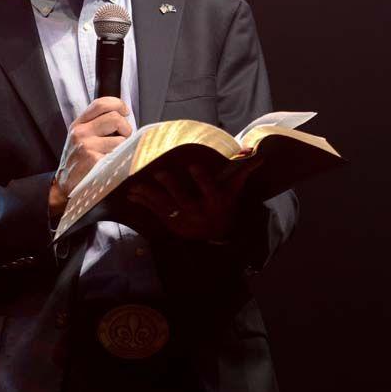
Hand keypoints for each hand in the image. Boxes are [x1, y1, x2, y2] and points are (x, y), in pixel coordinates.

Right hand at [49, 97, 131, 213]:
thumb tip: (121, 115)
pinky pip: (118, 156)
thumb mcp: (79, 136)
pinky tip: (110, 165)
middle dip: (125, 128)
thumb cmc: (76, 160)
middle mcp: (81, 133)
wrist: (64, 184)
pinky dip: (119, 160)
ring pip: (121, 139)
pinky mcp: (95, 161)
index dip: (118, 104)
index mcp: (79, 124)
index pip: (101, 104)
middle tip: (123, 137)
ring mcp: (87, 147)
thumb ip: (95, 123)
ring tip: (113, 154)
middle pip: (115, 118)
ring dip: (123, 148)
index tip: (125, 111)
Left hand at [126, 152, 262, 241]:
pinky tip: (131, 194)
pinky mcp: (173, 225)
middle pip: (185, 201)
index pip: (210, 190)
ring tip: (137, 185)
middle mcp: (200, 213)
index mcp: (217, 202)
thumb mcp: (235, 190)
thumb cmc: (226, 204)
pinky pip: (156, 213)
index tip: (193, 165)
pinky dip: (143, 203)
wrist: (219, 236)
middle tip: (159, 172)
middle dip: (171, 188)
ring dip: (151, 196)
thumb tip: (259, 155)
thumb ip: (243, 171)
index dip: (202, 179)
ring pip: (167, 208)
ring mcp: (185, 221)